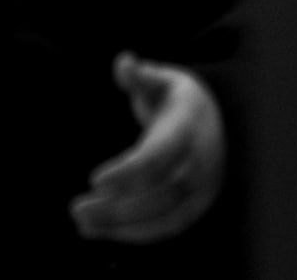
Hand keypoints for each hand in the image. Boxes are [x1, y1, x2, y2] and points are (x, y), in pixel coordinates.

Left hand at [70, 53, 226, 243]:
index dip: (128, 172)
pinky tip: (98, 230)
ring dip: (121, 227)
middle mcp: (199, 165)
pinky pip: (165, 227)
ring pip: (164, 219)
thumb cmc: (178, 98)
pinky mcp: (195, 207)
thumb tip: (125, 63)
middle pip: (161, 195)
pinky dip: (133, 233)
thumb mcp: (164, 79)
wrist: (220, 123)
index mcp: (188, 129)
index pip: (159, 157)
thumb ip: (142, 75)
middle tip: (76, 209)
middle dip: (118, 208)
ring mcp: (201, 190)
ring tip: (81, 225)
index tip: (94, 180)